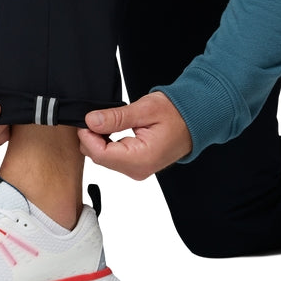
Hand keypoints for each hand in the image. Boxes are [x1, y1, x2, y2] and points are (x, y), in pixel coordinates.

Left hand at [77, 91, 191, 179]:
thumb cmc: (175, 113)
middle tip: (95, 116)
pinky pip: (111, 158)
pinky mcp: (135, 166)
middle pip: (99, 157)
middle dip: (90, 137)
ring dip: (97, 140)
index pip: (100, 153)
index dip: (87, 136)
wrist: (194, 120)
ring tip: (105, 121)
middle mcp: (138, 170)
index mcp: (142, 158)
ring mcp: (137, 170)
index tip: (86, 119)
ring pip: (102, 158)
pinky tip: (110, 129)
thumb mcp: (145, 109)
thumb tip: (91, 121)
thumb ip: (116, 117)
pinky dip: (105, 143)